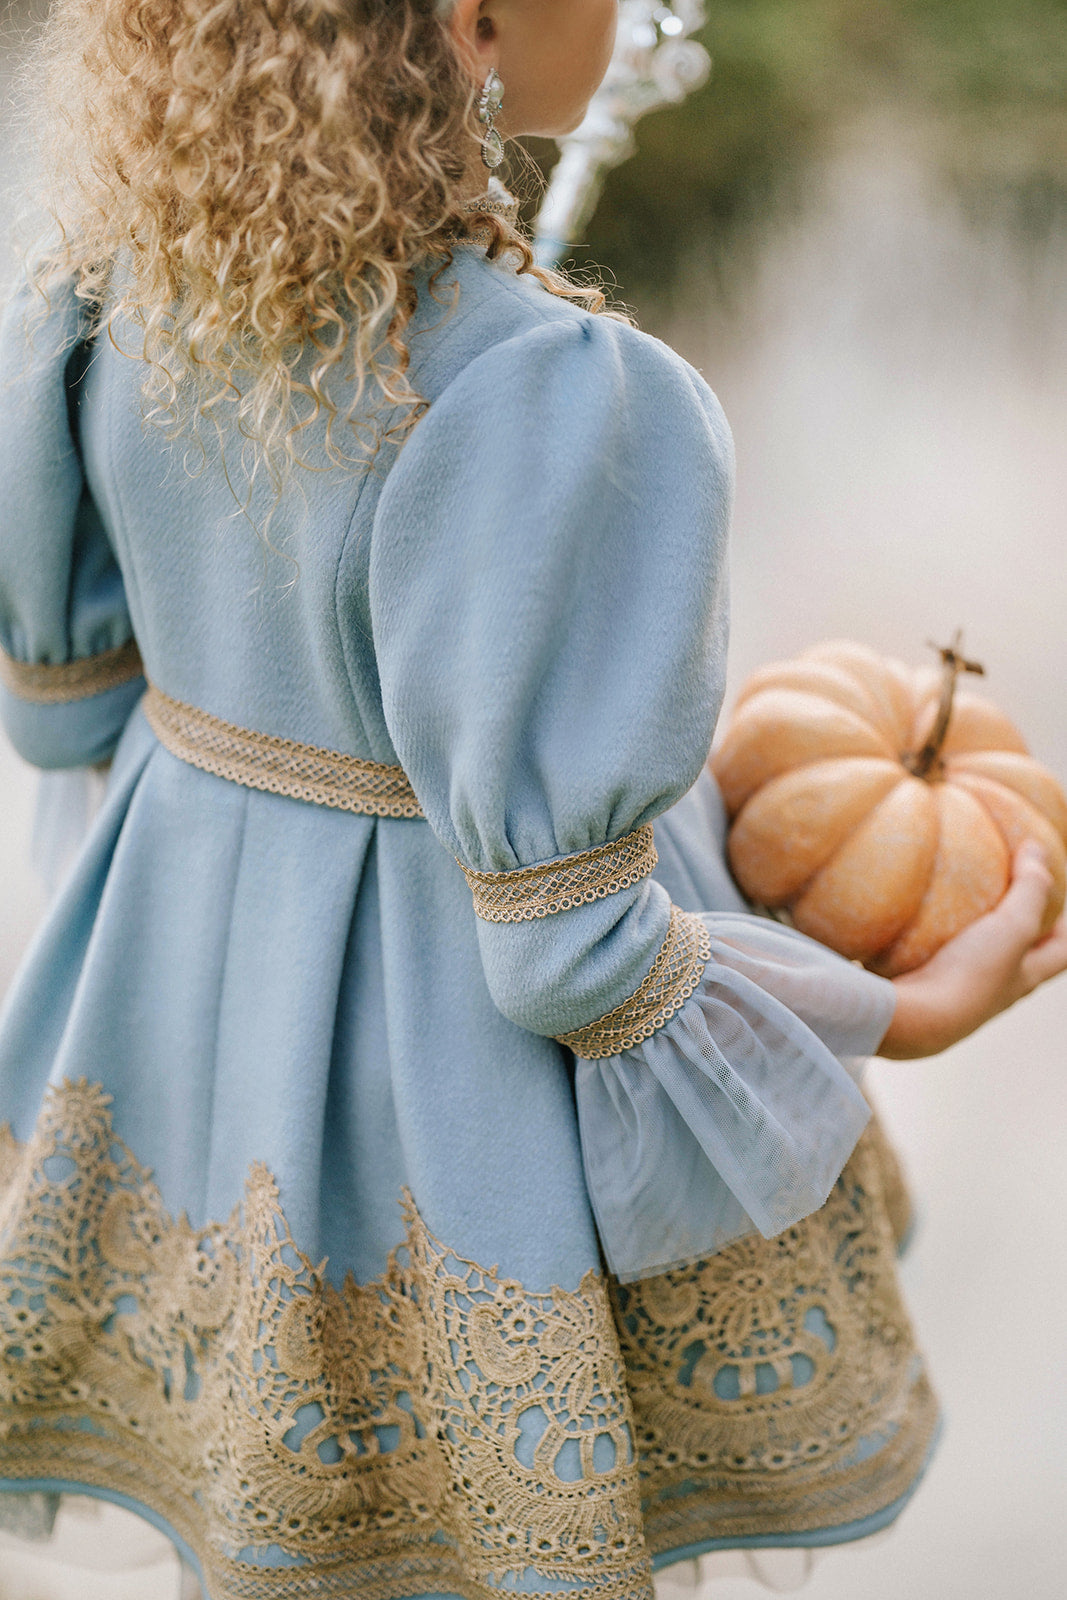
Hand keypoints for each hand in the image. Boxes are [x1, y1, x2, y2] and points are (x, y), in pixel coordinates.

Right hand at [877, 842, 1066, 1058]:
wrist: (915, 1019)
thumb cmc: (972, 976)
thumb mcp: (1012, 926)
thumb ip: (1029, 889)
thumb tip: (1036, 849)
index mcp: (1024, 978)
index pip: (1061, 952)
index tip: (1060, 894)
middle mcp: (997, 990)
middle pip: (1021, 957)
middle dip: (1023, 929)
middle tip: (1011, 892)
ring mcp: (961, 993)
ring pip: (979, 960)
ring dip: (978, 936)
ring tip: (964, 903)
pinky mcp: (927, 989)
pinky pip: (939, 960)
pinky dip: (937, 940)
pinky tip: (920, 922)